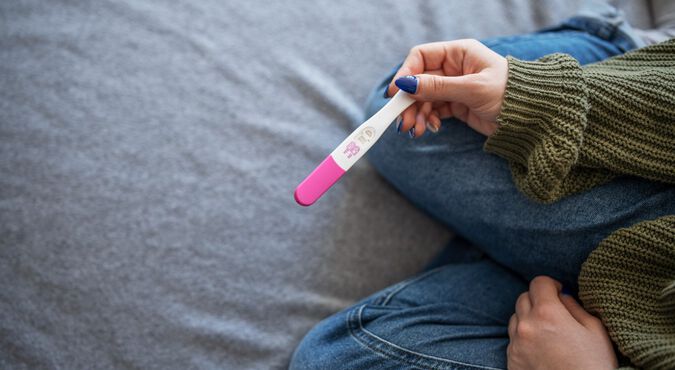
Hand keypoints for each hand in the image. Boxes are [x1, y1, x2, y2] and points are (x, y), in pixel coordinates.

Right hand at [386, 39, 506, 136]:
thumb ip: (438, 87)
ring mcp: (454, 87)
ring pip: (424, 99)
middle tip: (404, 122)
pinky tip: (431, 129)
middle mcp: (454, 68)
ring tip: (417, 131)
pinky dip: (428, 120)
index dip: (406, 73)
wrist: (532, 118)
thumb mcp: (473, 89)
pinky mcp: (456, 105)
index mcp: (459, 53)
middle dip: (409, 102)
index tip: (395, 93)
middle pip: (419, 81)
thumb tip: (406, 84)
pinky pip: (433, 111)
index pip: (421, 57)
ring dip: (417, 115)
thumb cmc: (510, 94)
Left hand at [507, 276, 617, 369]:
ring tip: (548, 332)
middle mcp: (526, 326)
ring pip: (515, 318)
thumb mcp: (595, 330)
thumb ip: (575, 307)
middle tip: (554, 312)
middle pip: (524, 298)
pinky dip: (524, 338)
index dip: (551, 285)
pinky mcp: (511, 361)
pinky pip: (513, 340)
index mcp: (547, 314)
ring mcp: (515, 344)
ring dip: (528, 318)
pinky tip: (541, 349)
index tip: (559, 292)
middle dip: (538, 299)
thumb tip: (561, 296)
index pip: (538, 283)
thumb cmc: (594, 366)